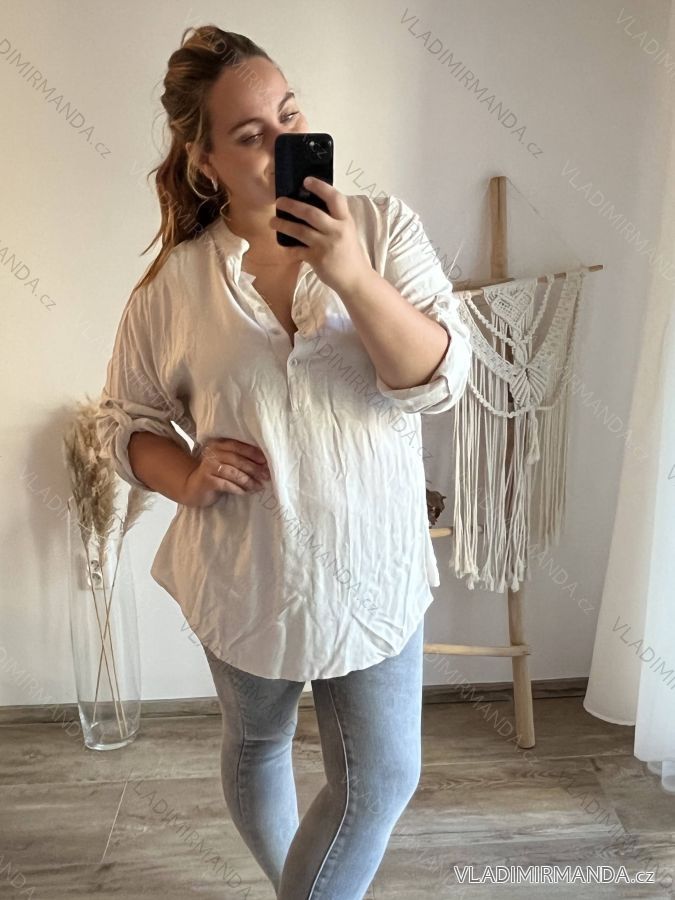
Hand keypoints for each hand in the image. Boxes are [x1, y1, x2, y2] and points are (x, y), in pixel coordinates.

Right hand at [182, 438, 270, 507]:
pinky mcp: (207, 480)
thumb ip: (240, 459)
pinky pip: (227, 484)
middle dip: (254, 468)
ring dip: (248, 480)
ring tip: (259, 486)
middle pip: (237, 459)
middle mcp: (212, 453)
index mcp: (219, 445)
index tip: (266, 461)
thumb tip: (264, 463)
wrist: (193, 488)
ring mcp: (208, 466)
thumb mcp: (226, 463)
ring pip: (233, 473)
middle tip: (266, 476)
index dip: (253, 453)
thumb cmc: (215, 474)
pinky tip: (246, 492)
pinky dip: (238, 489)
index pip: (238, 446)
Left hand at [271, 177, 372, 295]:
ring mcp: (326, 245)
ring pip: (300, 231)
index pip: (335, 198)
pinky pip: (298, 250)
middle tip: (279, 201)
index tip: (306, 180)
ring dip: (283, 224)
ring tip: (272, 221)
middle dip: (292, 205)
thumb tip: (311, 207)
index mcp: (345, 221)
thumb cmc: (350, 254)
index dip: (320, 187)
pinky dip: (288, 248)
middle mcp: (337, 231)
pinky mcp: (318, 259)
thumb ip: (334, 220)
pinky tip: (281, 244)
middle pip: (311, 213)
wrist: (356, 279)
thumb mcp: (347, 232)